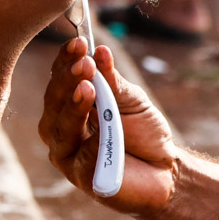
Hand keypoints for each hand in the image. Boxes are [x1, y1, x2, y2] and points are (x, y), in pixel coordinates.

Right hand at [37, 38, 180, 215]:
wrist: (164, 169)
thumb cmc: (143, 131)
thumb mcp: (131, 99)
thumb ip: (113, 81)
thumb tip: (100, 50)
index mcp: (69, 103)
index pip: (60, 77)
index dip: (66, 60)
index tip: (79, 43)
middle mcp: (60, 126)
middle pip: (54, 101)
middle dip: (67, 80)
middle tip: (84, 63)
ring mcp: (66, 152)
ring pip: (60, 128)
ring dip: (73, 107)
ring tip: (87, 88)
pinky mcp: (79, 176)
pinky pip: (81, 156)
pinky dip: (93, 142)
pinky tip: (102, 130)